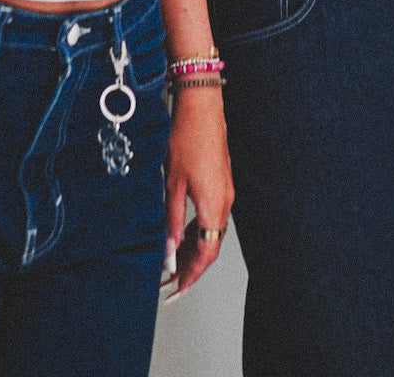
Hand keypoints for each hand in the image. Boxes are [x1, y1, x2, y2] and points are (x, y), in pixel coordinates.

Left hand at [162, 91, 234, 298]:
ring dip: (193, 250)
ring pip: (211, 232)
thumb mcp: (173, 182)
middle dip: (191, 266)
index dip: (191, 275)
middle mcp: (225, 202)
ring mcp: (225, 192)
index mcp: (214, 206)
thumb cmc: (187, 136)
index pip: (206, 254)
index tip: (177, 289)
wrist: (202, 105)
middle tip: (170, 281)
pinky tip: (182, 234)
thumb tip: (168, 249)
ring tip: (172, 262)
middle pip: (210, 246)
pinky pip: (211, 217)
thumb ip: (171, 220)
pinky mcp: (221, 182)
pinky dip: (197, 231)